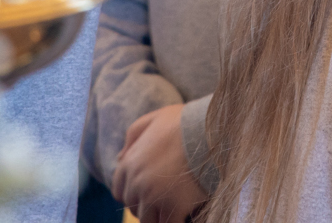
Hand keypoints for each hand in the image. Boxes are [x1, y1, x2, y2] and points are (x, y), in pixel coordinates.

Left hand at [113, 102, 207, 222]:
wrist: (212, 130)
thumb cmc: (186, 122)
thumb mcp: (154, 119)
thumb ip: (133, 136)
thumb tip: (120, 158)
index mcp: (129, 163)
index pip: (119, 191)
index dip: (133, 194)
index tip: (146, 193)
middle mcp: (136, 183)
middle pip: (134, 208)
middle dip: (146, 206)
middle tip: (164, 200)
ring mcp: (154, 197)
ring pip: (148, 221)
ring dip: (159, 217)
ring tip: (174, 208)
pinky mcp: (173, 207)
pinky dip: (175, 221)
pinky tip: (184, 214)